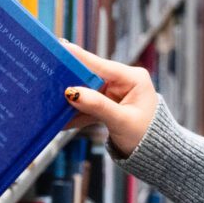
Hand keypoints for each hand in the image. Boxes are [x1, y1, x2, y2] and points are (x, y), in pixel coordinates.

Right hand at [57, 37, 159, 157]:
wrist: (156, 154)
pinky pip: (88, 106)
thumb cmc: (146, 136)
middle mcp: (123, 82)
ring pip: (87, 93)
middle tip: (48, 76)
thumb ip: (97, 106)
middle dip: (70, 80)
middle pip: (90, 77)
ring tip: (49, 100)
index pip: (101, 65)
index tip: (61, 48)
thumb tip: (72, 92)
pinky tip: (60, 119)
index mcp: (133, 78)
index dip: (80, 58)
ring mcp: (115, 93)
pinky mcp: (108, 105)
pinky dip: (76, 114)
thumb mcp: (121, 121)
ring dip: (71, 101)